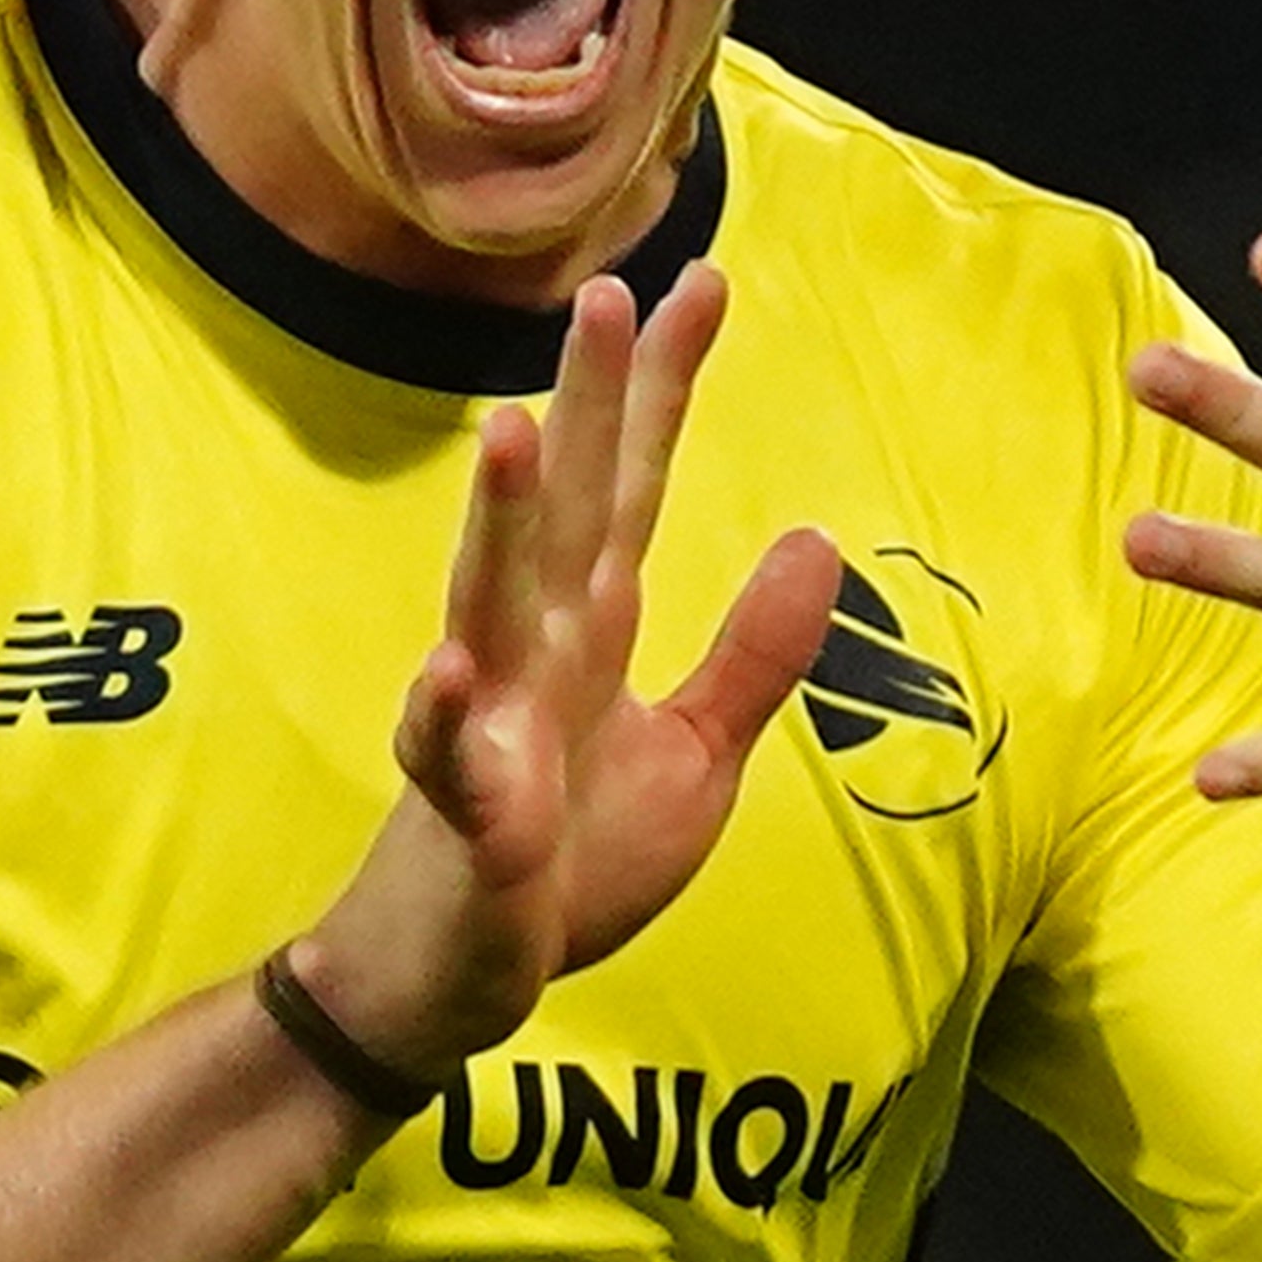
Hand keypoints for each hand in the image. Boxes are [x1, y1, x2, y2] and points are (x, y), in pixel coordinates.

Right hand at [306, 269, 845, 1071]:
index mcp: (594, 628)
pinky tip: (450, 666)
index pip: (635, 485)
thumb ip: (755, 652)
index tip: (701, 283)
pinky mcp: (462, 815)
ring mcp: (489, 723)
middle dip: (586, 407)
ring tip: (514, 427)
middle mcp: (536, 651)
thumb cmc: (567, 860)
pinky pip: (448, 758)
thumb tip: (815, 537)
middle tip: (605, 290)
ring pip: (492, 602)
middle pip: (569, 509)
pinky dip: (446, 714)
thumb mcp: (696, 753)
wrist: (459, 977)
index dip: (664, 389)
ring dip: (501, 520)